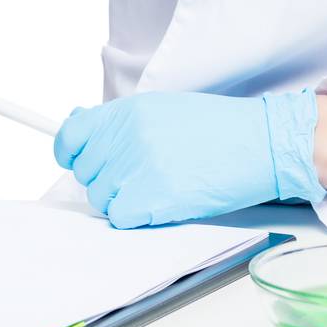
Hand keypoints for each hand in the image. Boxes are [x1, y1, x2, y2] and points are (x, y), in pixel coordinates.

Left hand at [52, 87, 326, 227]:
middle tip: (140, 172)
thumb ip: (120, 121)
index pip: (72, 136)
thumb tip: (79, 128)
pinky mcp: (153, 199)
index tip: (73, 158)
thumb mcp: (162, 108)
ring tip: (158, 184)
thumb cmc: (216, 128)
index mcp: (128, 112)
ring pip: (103, 198)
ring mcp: (138, 168)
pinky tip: (162, 200)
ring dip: (124, 198)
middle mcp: (127, 137)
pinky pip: (121, 218)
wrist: (257, 143)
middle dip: (107, 177)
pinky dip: (137, 216)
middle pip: (87, 172)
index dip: (69, 151)